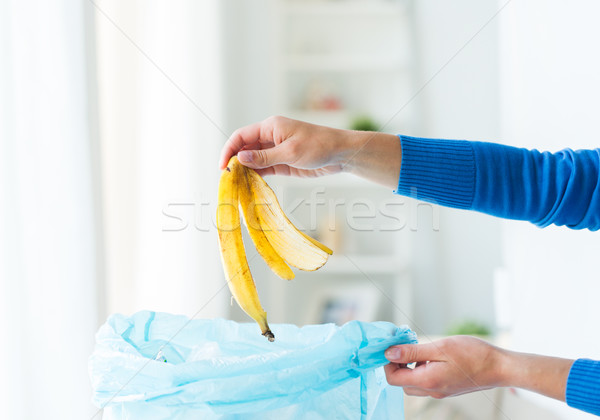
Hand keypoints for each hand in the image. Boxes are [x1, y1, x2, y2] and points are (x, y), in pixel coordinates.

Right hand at [219, 116, 401, 188]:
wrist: (341, 153)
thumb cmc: (319, 146)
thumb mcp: (290, 152)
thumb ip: (264, 156)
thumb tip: (240, 158)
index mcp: (270, 126)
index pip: (241, 136)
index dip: (229, 150)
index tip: (223, 167)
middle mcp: (270, 136)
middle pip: (245, 148)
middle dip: (234, 162)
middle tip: (227, 180)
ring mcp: (276, 149)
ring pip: (253, 159)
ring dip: (244, 170)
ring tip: (236, 185)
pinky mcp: (283, 162)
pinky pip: (264, 168)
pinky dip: (256, 175)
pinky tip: (249, 184)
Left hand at [384, 336, 503, 398]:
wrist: (500, 367)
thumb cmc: (474, 354)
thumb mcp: (440, 347)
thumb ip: (412, 352)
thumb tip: (389, 353)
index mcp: (428, 381)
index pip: (393, 379)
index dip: (388, 363)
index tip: (393, 346)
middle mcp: (432, 390)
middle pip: (402, 383)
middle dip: (398, 365)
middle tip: (405, 345)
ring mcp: (440, 392)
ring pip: (413, 383)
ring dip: (410, 367)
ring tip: (420, 349)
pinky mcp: (447, 389)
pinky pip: (426, 382)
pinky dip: (422, 369)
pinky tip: (432, 356)